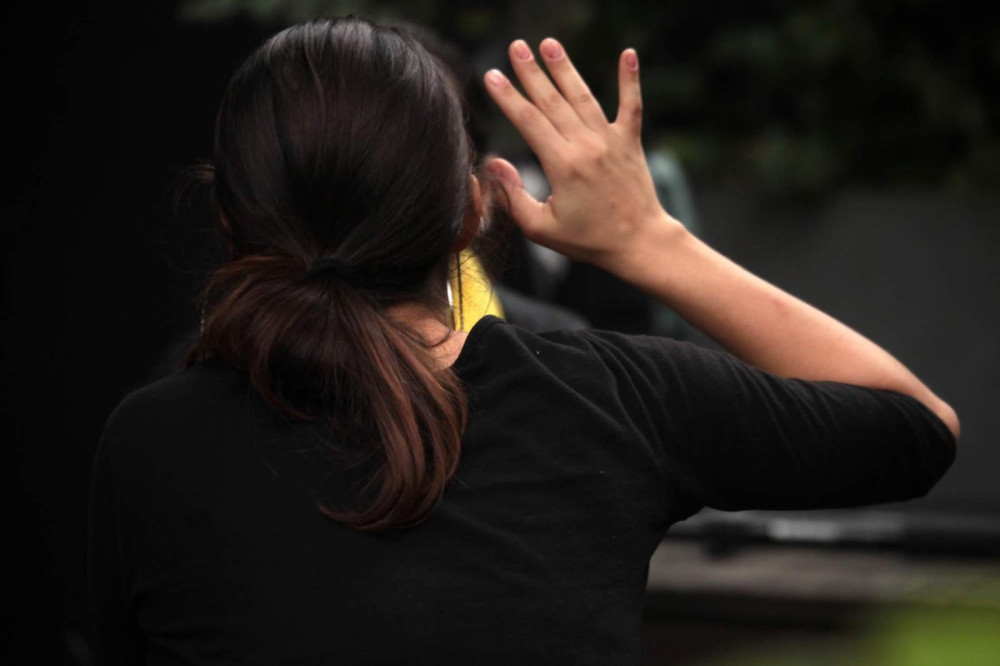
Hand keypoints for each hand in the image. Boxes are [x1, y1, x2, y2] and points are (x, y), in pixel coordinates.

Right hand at [483, 38, 680, 270]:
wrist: (639, 243)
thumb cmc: (588, 240)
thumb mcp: (541, 228)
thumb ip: (514, 196)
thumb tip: (494, 163)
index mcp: (562, 165)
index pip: (529, 122)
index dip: (508, 97)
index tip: (492, 75)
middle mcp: (586, 146)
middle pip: (552, 102)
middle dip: (531, 72)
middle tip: (515, 46)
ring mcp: (611, 141)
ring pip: (583, 97)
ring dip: (565, 68)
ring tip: (549, 44)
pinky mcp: (630, 142)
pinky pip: (631, 105)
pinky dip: (630, 79)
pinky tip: (628, 53)